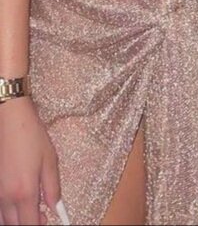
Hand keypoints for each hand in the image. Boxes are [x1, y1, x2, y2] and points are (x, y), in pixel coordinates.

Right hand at [0, 96, 60, 225]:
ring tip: (29, 206)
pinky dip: (7, 211)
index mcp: (25, 192)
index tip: (47, 221)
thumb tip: (56, 207)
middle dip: (28, 223)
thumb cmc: (31, 136)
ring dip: (16, 219)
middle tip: (41, 214)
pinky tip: (17, 198)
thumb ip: (53, 188)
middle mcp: (7, 197)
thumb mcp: (50, 160)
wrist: (10, 119)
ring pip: (4, 220)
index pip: (31, 225)